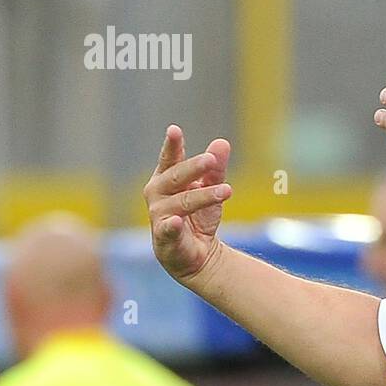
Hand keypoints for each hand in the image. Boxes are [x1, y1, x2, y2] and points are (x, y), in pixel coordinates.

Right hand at [143, 124, 232, 283]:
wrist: (198, 255)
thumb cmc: (199, 217)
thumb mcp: (211, 189)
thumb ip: (215, 169)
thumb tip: (222, 143)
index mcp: (166, 179)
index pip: (169, 159)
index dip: (171, 145)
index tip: (174, 130)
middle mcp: (158, 194)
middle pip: (176, 177)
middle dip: (194, 168)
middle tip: (211, 160)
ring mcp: (159, 216)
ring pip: (182, 202)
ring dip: (204, 196)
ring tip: (227, 191)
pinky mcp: (164, 237)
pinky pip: (168, 229)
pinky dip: (172, 225)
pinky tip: (178, 221)